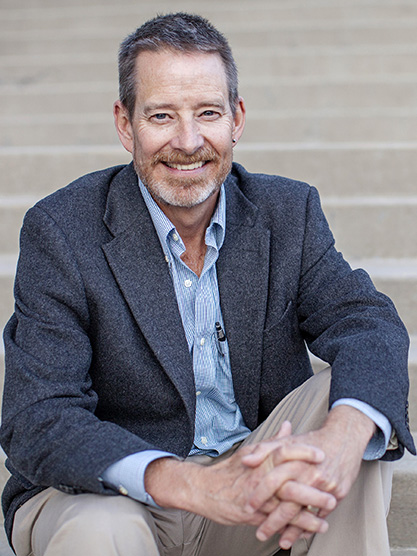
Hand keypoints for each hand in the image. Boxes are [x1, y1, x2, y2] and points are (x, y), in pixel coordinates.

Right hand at [144, 425, 330, 529]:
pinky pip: (275, 522)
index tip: (322, 454)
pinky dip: (292, 527)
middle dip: (313, 488)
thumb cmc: (230, 470)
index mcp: (260, 459)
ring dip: (307, 513)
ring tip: (326, 517)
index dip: (304, 452)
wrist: (204, 489)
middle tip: (333, 491)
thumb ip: (274, 441)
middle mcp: (259, 477)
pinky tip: (307, 531)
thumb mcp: (252, 451)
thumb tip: (289, 426)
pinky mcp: (252, 514)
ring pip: (285, 506)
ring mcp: (256, 497)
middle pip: (289, 481)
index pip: (284, 451)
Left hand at [242, 406, 375, 547]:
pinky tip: (302, 533)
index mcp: (295, 459)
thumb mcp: (287, 441)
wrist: (344, 436)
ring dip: (293, 530)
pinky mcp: (339, 491)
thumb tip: (246, 461)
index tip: (249, 507)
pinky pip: (324, 513)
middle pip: (289, 502)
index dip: (259, 494)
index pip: (273, 480)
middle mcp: (311, 473)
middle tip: (261, 533)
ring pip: (306, 512)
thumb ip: (264, 449)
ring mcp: (326, 484)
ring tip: (282, 541)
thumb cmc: (312, 440)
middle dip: (273, 521)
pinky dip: (312, 525)